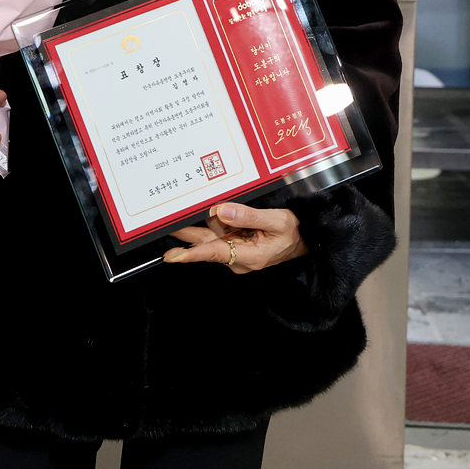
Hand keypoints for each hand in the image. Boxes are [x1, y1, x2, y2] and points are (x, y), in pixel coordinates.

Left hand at [163, 202, 306, 273]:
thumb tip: (221, 211)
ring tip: (179, 214)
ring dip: (199, 225)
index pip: (215, 254)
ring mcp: (237, 250)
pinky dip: (213, 221)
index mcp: (249, 256)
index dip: (192, 255)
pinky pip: (220, 232)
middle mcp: (238, 257)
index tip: (173, 257)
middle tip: (162, 228)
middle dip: (184, 237)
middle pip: (206, 245)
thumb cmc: (295, 232)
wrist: (307, 239)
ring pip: (211, 236)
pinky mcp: (238, 243)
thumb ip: (248, 216)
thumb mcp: (276, 221)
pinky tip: (207, 211)